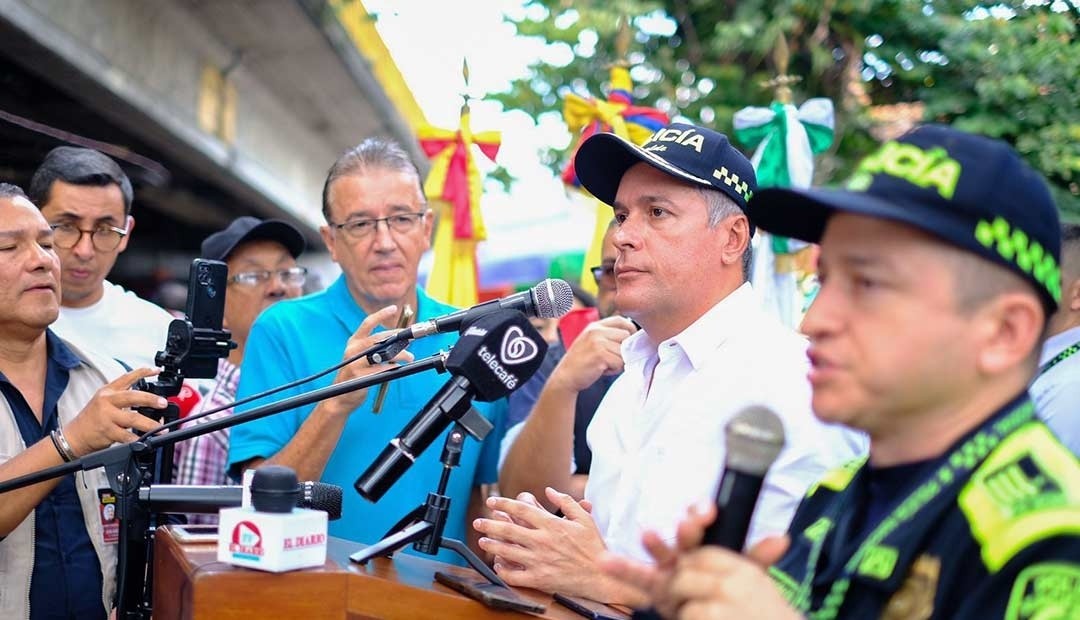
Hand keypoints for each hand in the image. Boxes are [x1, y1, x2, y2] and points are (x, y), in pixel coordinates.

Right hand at [63, 368, 170, 456]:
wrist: (74, 436)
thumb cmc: (92, 418)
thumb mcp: (103, 401)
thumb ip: (122, 397)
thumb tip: (149, 400)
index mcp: (108, 391)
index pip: (127, 377)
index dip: (142, 372)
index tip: (156, 370)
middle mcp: (107, 401)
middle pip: (132, 397)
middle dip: (150, 399)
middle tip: (164, 403)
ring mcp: (107, 416)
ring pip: (133, 418)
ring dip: (150, 424)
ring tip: (161, 427)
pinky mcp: (107, 431)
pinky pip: (126, 435)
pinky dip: (137, 438)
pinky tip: (145, 440)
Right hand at [327, 305, 413, 414]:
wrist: (340, 397)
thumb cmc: (356, 376)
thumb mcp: (362, 357)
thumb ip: (376, 348)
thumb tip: (400, 340)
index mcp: (354, 342)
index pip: (367, 323)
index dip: (381, 315)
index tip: (393, 308)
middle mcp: (353, 350)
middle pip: (379, 338)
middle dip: (398, 337)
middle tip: (410, 339)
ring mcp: (355, 362)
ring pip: (383, 353)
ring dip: (399, 354)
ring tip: (409, 357)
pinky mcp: (359, 375)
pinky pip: (381, 369)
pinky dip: (392, 368)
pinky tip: (397, 368)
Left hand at [486, 491, 592, 570]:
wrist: (602, 575)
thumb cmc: (594, 547)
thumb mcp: (584, 518)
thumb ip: (565, 501)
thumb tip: (549, 491)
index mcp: (551, 525)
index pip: (521, 509)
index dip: (504, 503)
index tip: (493, 501)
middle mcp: (542, 541)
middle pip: (508, 529)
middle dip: (489, 524)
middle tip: (478, 521)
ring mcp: (539, 561)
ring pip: (507, 551)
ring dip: (492, 545)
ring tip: (483, 541)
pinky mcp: (539, 579)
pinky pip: (514, 575)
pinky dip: (503, 570)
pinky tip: (498, 564)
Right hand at [549, 316, 636, 392]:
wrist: (566, 376)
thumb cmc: (583, 362)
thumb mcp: (592, 341)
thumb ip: (608, 336)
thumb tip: (633, 337)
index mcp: (595, 326)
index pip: (621, 320)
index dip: (630, 330)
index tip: (628, 342)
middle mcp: (596, 331)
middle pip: (626, 336)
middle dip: (624, 350)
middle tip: (612, 359)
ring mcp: (597, 342)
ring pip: (624, 351)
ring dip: (618, 362)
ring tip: (605, 365)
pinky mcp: (600, 355)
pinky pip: (619, 362)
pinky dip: (614, 369)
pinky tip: (602, 370)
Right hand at [601, 503, 791, 617]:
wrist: (709, 607)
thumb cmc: (720, 585)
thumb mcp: (740, 572)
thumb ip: (755, 557)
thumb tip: (781, 539)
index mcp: (703, 542)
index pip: (701, 521)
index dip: (701, 513)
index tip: (707, 509)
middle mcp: (682, 549)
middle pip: (683, 534)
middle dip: (686, 527)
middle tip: (691, 522)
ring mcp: (667, 566)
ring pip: (661, 551)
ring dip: (656, 543)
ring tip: (648, 534)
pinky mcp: (655, 586)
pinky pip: (637, 576)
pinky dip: (620, 568)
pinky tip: (607, 561)